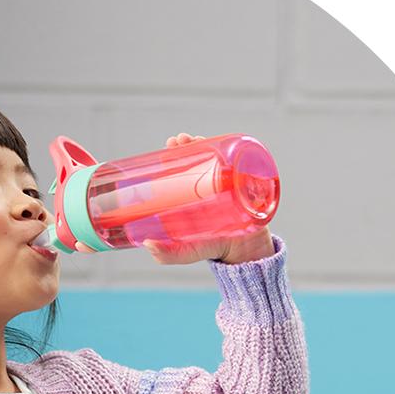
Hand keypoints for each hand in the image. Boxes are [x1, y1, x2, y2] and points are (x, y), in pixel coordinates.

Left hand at [73, 133, 267, 263]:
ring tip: (194, 139)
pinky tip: (223, 142)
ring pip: (215, 158)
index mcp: (190, 198)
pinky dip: (231, 150)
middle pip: (196, 159)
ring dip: (205, 143)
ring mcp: (225, 184)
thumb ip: (169, 254)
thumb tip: (148, 244)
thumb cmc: (214, 249)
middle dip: (187, 146)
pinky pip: (237, 164)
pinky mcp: (242, 184)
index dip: (172, 158)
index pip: (179, 172)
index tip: (167, 148)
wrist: (246, 252)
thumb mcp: (188, 253)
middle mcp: (206, 187)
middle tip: (180, 140)